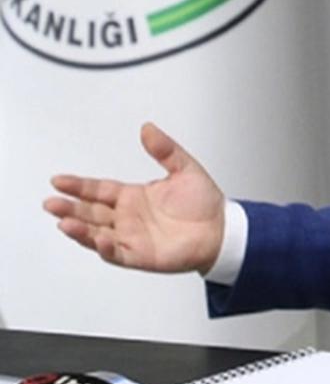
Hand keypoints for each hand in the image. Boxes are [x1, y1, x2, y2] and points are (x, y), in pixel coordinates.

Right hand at [43, 122, 225, 274]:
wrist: (223, 229)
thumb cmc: (204, 203)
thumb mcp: (185, 168)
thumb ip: (165, 149)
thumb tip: (147, 128)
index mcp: (133, 196)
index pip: (98, 190)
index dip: (79, 186)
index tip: (58, 180)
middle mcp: (127, 217)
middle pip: (91, 212)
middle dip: (70, 207)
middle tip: (52, 202)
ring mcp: (131, 237)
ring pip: (97, 234)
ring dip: (80, 229)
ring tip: (64, 222)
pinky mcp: (141, 255)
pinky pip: (118, 253)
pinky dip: (106, 248)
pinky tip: (99, 239)